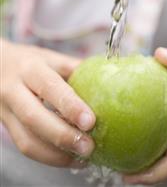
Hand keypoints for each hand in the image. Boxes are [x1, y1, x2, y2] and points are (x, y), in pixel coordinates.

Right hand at [0, 39, 95, 167]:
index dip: (69, 105)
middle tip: (89, 147)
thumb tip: (107, 80)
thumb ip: (74, 68)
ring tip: (82, 159)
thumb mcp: (50, 58)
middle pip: (34, 118)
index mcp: (30, 69)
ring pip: (26, 140)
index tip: (90, 121)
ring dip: (56, 155)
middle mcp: (14, 90)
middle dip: (63, 136)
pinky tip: (69, 158)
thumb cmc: (28, 61)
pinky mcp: (7, 127)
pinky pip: (25, 146)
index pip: (49, 87)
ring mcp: (6, 111)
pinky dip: (49, 157)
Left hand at [124, 47, 166, 184]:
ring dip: (143, 161)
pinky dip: (144, 143)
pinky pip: (160, 141)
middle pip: (166, 164)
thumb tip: (160, 54)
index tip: (130, 177)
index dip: (155, 173)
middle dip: (144, 173)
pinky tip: (126, 135)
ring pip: (162, 154)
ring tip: (117, 158)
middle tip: (117, 171)